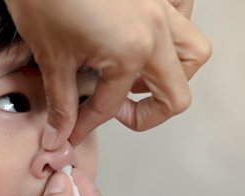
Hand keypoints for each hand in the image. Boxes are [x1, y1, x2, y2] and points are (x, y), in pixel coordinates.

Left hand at [5, 0, 211, 149]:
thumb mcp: (51, 55)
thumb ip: (62, 102)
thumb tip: (59, 134)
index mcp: (132, 50)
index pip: (111, 106)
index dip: (87, 124)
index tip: (72, 131)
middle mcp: (156, 30)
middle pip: (175, 94)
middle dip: (148, 114)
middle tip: (118, 112)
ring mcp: (160, 7)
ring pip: (193, 53)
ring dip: (172, 75)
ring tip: (138, 78)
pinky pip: (183, 14)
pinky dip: (173, 34)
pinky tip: (147, 39)